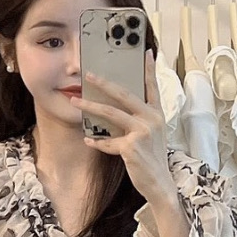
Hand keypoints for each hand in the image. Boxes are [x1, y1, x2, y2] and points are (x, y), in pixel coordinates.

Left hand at [75, 51, 175, 206]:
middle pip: (124, 94)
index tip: (147, 52)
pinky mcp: (131, 147)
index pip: (152, 87)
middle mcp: (152, 120)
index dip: (149, 69)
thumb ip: (138, 120)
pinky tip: (89, 140)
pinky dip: (97, 142)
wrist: (160, 184)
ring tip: (75, 101)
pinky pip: (107, 142)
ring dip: (90, 106)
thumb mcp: (151, 136)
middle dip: (104, 83)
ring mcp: (142, 133)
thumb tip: (115, 108)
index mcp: (157, 114)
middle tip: (88, 74)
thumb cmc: (152, 160)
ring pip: (111, 113)